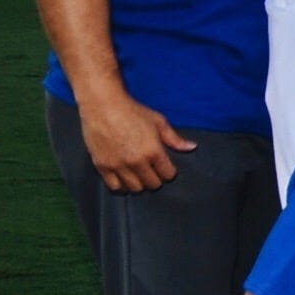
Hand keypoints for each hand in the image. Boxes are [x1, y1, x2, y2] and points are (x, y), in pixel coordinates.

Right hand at [76, 89, 192, 195]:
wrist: (102, 105)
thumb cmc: (132, 111)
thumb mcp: (158, 122)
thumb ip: (174, 138)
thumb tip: (191, 147)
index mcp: (153, 151)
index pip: (168, 175)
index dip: (169, 172)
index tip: (165, 167)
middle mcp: (137, 162)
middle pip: (152, 184)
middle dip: (156, 179)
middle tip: (152, 171)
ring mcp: (118, 165)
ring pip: (135, 188)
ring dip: (139, 184)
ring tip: (139, 175)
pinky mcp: (102, 166)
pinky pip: (114, 187)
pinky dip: (121, 186)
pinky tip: (124, 178)